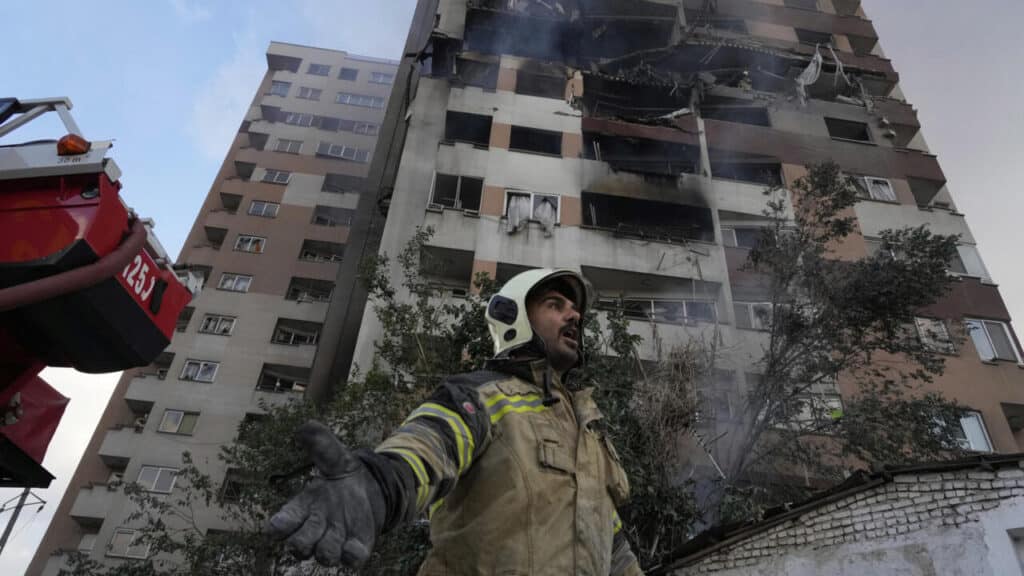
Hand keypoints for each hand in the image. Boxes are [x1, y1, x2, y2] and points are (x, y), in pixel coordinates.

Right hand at [266, 421, 384, 566]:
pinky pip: (350, 560)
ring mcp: (335, 540)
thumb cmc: (344, 477)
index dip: (278, 526)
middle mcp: (315, 528)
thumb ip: (322, 445)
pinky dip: (351, 556)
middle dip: (302, 542)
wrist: (373, 491)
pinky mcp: (355, 548)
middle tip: (314, 527)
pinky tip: (355, 545)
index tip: (278, 524)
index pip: (281, 524)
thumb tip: (306, 425)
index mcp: (303, 507)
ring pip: (324, 556)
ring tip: (338, 531)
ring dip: (328, 548)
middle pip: (299, 546)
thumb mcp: (336, 457)